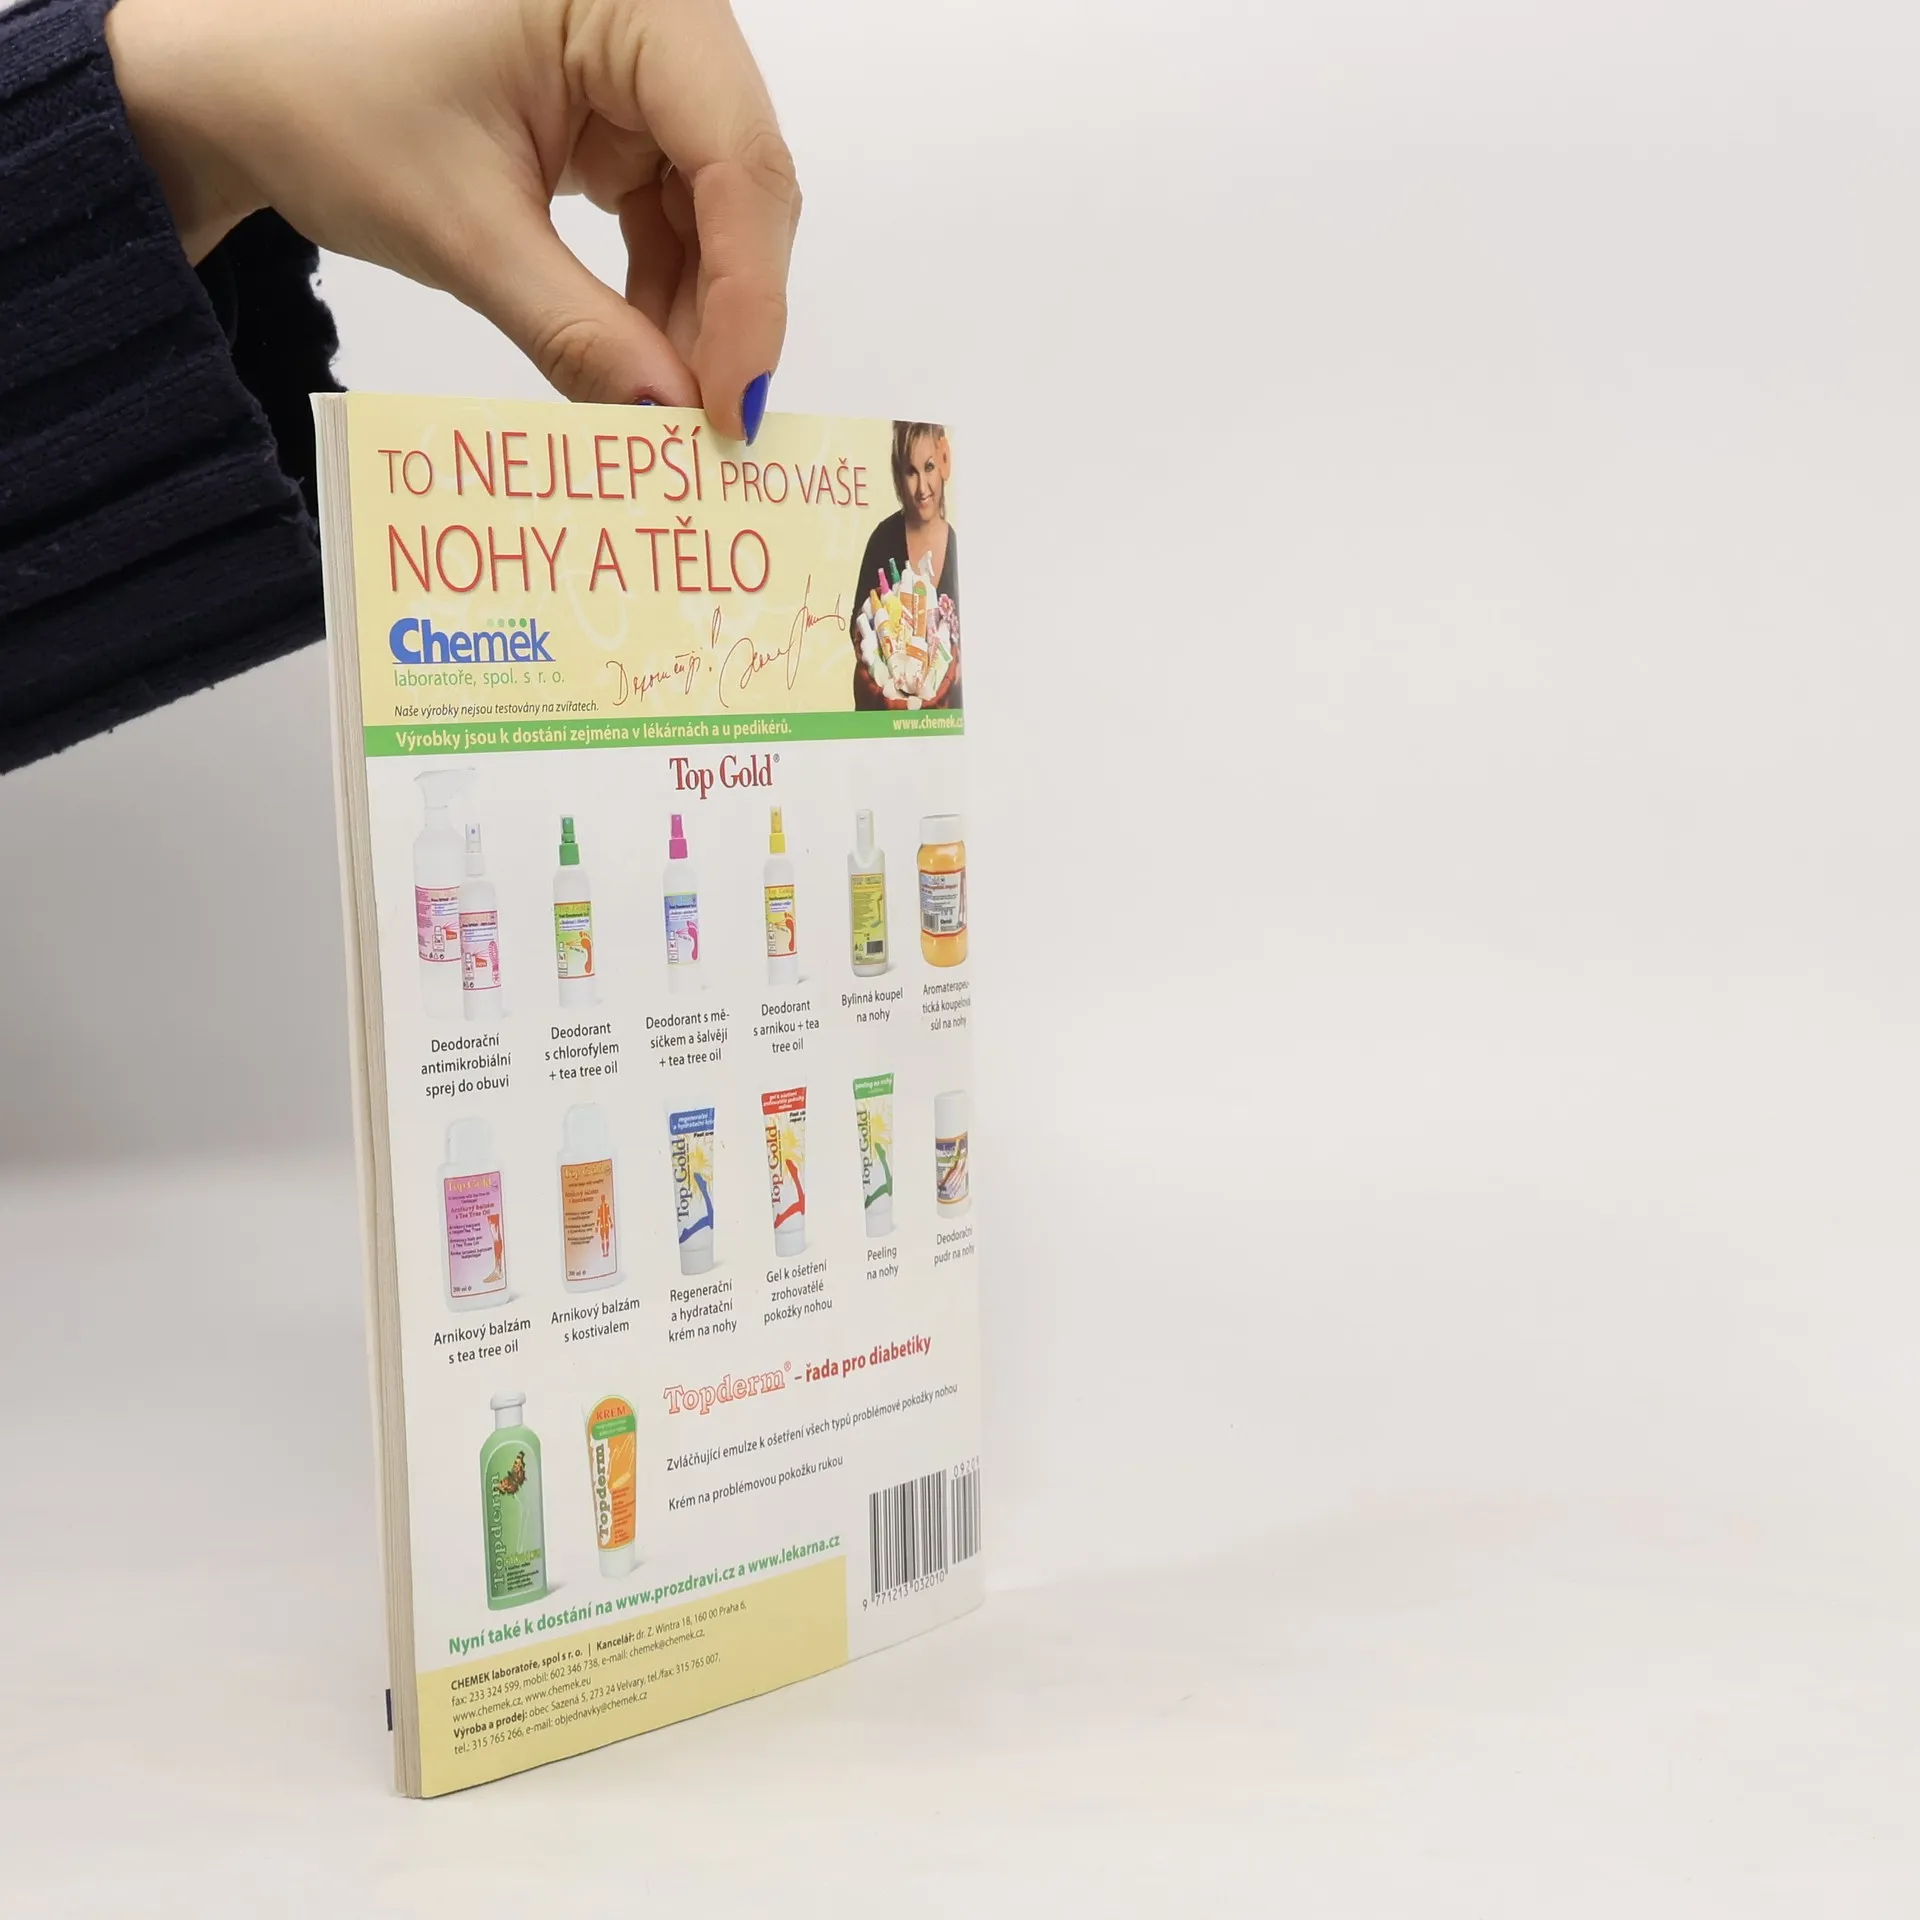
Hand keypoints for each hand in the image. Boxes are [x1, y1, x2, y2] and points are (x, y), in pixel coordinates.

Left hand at [104, 0, 799, 435]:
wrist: (243, 78)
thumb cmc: (325, 102)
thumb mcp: (461, 230)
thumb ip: (579, 331)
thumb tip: (668, 421)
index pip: (736, 154)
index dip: (751, 292)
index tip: (730, 408)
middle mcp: (654, 17)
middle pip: (742, 182)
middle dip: (728, 312)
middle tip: (709, 430)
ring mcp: (642, 66)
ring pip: (717, 212)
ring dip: (698, 317)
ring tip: (666, 412)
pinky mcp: (621, 116)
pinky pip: (675, 218)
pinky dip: (663, 297)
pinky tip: (644, 365)